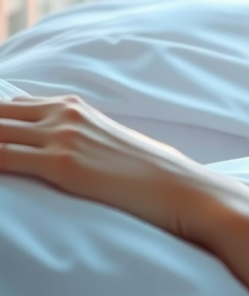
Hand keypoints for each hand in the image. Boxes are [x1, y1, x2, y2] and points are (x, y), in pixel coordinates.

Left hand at [0, 94, 230, 241]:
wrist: (184, 190)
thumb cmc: (155, 175)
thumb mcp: (114, 144)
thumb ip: (83, 138)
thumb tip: (71, 152)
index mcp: (74, 106)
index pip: (6, 105)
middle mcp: (65, 113)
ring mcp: (63, 136)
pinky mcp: (62, 164)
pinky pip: (2, 159)